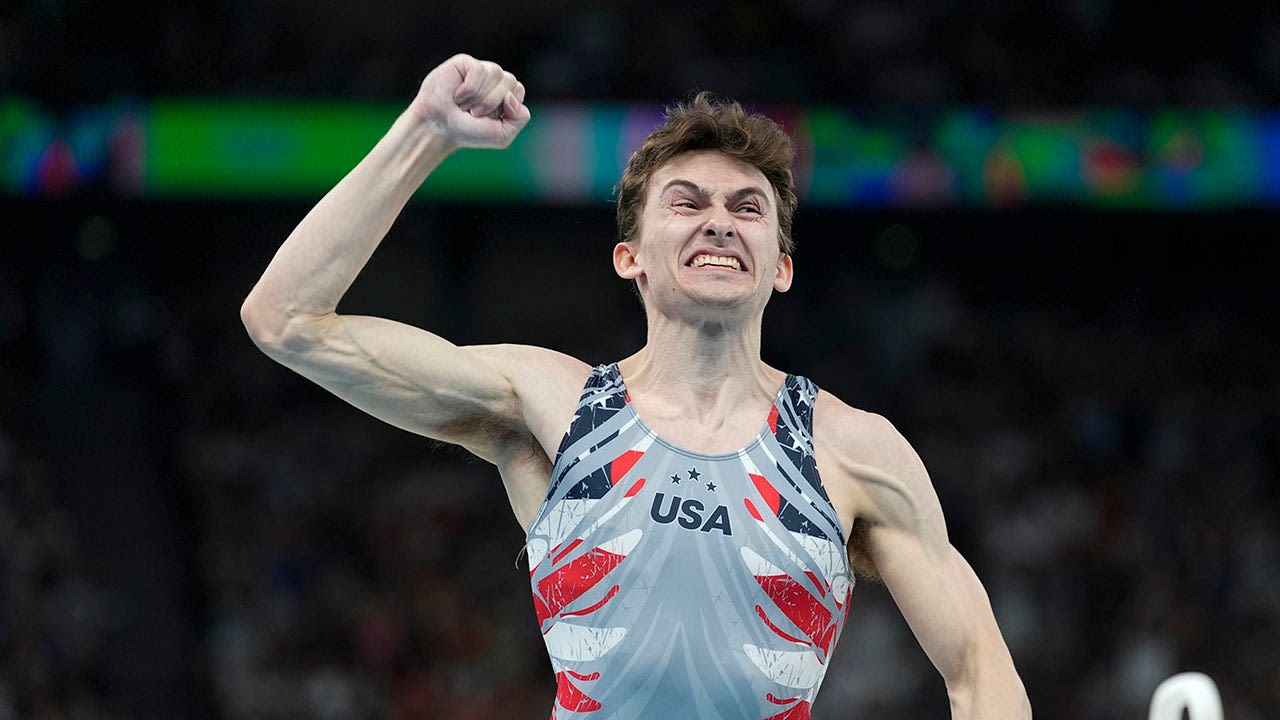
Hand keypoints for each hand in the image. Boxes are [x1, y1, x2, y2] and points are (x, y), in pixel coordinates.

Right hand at [410, 53, 529, 149]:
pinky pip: (479, 71)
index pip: (518, 91)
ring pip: (497, 73)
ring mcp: (481, 70)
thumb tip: (512, 96)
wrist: (439, 128)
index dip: (505, 108)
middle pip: (510, 81)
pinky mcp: (465, 63)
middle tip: (474, 113)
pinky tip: (457, 95)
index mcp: (507, 94)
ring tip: (465, 105)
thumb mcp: (502, 135)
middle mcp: (496, 80)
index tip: (488, 119)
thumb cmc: (469, 132)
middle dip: (492, 103)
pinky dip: (469, 89)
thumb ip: (520, 119)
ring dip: (479, 97)